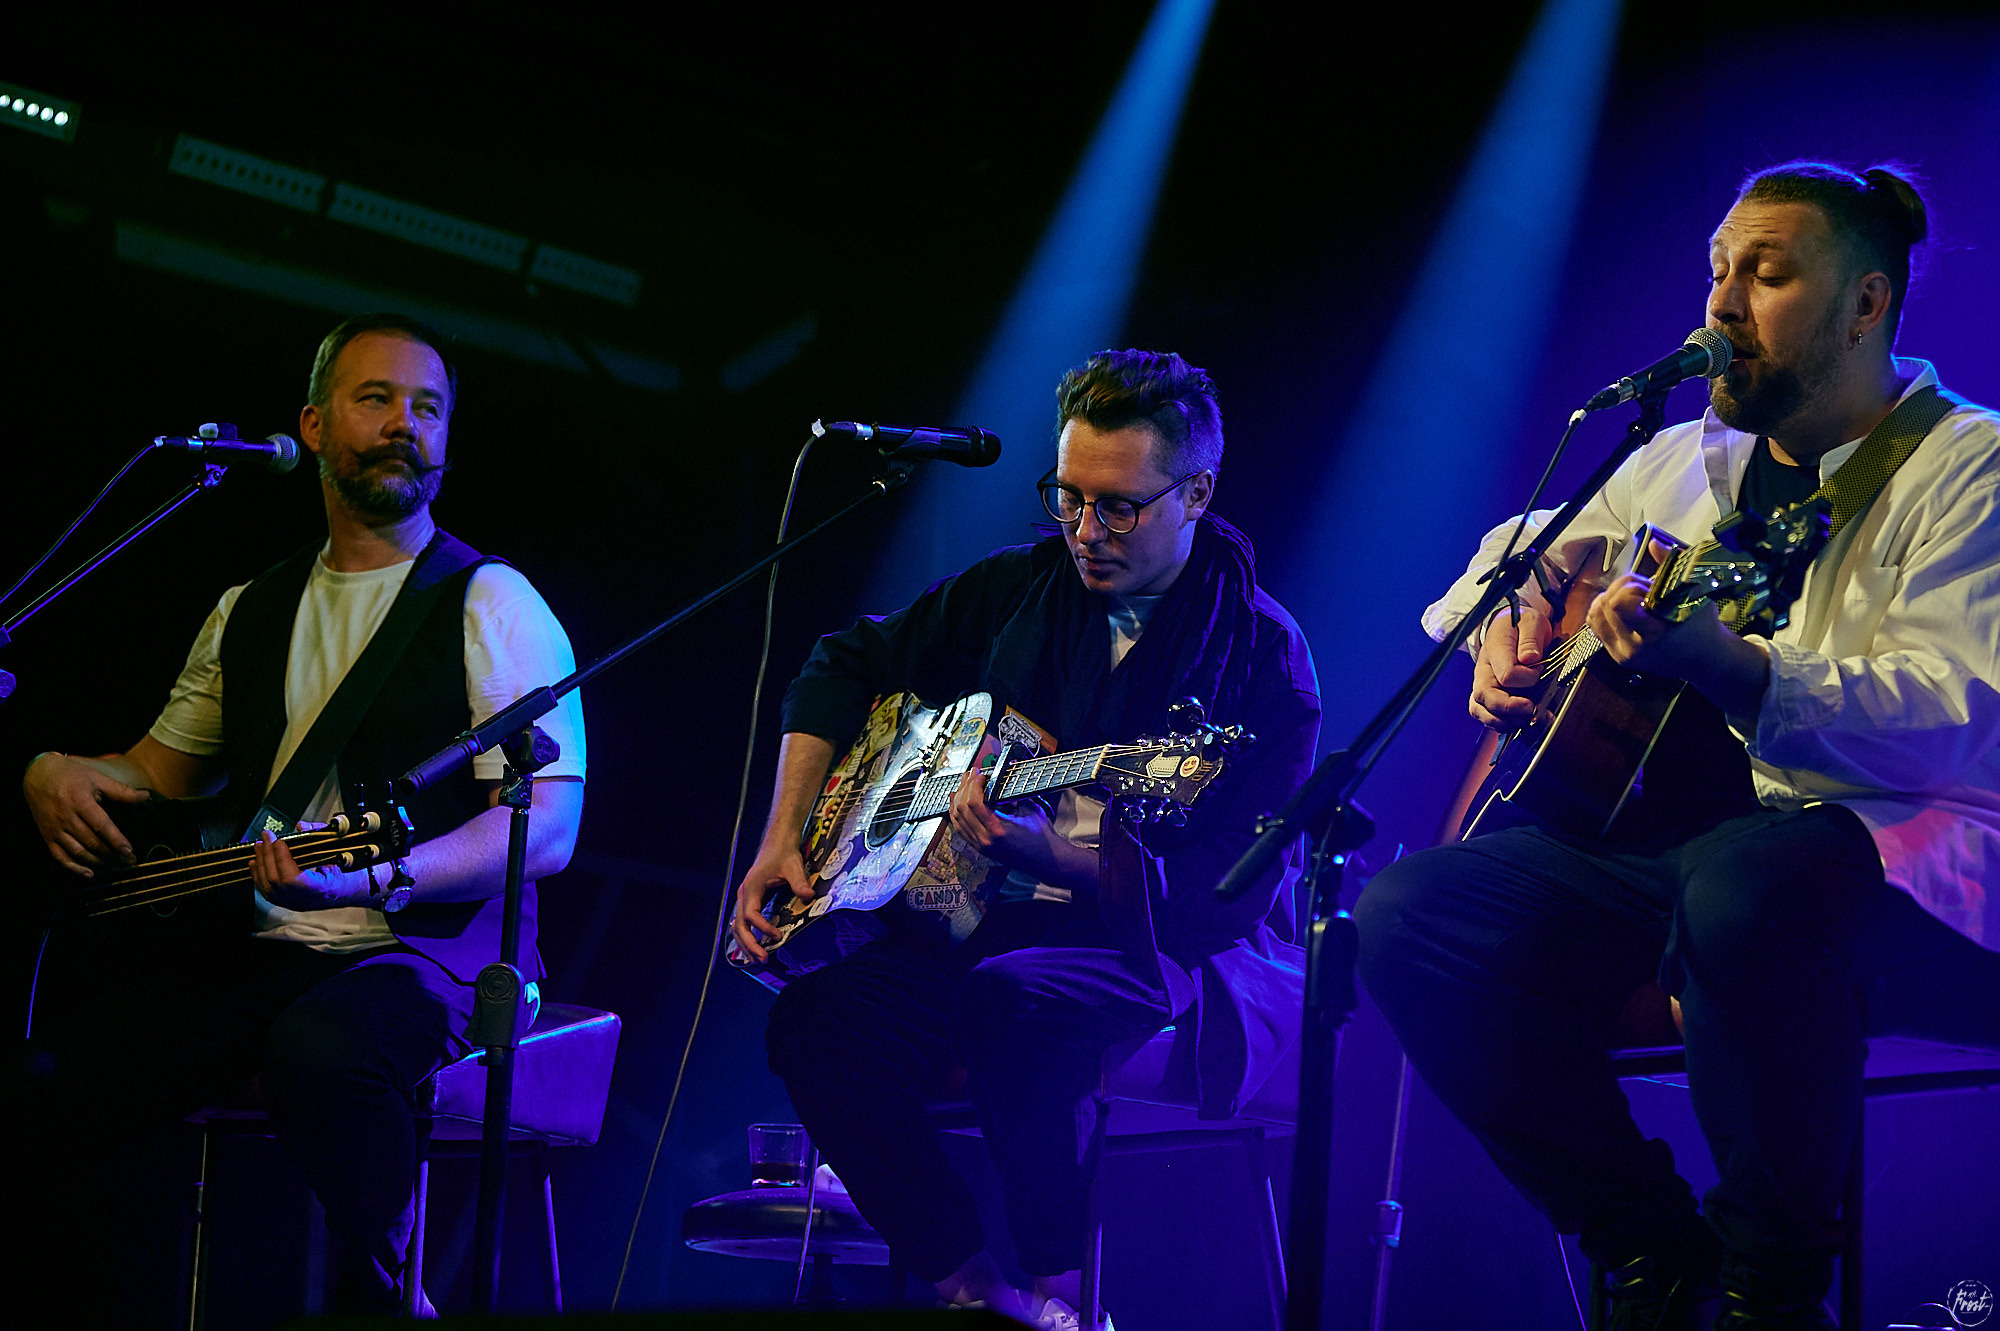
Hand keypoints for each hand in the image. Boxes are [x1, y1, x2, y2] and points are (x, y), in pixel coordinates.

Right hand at [22, 753, 148, 876]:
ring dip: (98, 863)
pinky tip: (90, 873)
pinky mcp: (47, 836)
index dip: (116, 840)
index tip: (130, 851)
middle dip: (112, 855)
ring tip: (116, 867)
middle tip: (129, 862)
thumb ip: (121, 790)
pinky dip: (74, 868)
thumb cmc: (72, 775)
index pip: (101, 826)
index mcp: (80, 802)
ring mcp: (55, 829)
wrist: (38, 775)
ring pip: (78, 852)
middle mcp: (66, 818)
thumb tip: (146, 796)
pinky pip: (60, 857)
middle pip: (92, 843)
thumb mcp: (97, 778)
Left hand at [249, 829, 372, 910]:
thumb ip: (319, 835)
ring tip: (259, 847)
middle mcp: (306, 900)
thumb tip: (301, 825)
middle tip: (266, 837)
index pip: (291, 878)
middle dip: (268, 856)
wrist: (351, 889)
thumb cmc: (347, 871)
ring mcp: (295, 903)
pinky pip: (267, 891)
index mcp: (321, 890)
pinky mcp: (288, 902)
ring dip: (261, 864)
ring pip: (268, 888)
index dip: (281, 857)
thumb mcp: (340, 849)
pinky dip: (259, 875)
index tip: (278, 839)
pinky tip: (257, 862)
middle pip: (276, 882)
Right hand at [731, 842, 811, 962]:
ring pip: (738, 926)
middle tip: (763, 959)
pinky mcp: (750, 901)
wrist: (777, 844)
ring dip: (746, 944)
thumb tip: (809, 897)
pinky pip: (743, 922)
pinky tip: (755, 947)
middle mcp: (744, 894)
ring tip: (758, 959)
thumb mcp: (794, 866)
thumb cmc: (784, 854)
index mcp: (751, 887)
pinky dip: (747, 936)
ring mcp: (745, 898)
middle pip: (740, 925)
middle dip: (750, 944)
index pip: (751, 914)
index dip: (762, 927)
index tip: (777, 935)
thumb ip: (799, 882)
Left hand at [947, 767, 1055, 875]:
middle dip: (965, 787)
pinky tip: (957, 801)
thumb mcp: (1030, 810)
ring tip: (964, 783)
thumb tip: (1003, 774)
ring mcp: (980, 846)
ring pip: (957, 819)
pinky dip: (956, 813)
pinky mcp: (979, 848)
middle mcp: (985, 840)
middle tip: (972, 774)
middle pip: (962, 809)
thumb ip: (1014, 793)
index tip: (981, 775)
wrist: (1044, 861)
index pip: (974, 803)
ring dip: (958, 798)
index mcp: (998, 831)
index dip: (974, 785)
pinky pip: (960, 828)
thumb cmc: (1041, 837)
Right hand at [1470, 603, 1552, 731]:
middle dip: (1509, 709)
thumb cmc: (1520, 625)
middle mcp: (1483, 670)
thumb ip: (1530, 639)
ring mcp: (1483, 684)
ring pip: (1480, 711)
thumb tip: (1529, 659)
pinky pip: (1486, 716)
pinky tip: (1520, 722)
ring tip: (1526, 719)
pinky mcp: (1487, 696)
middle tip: (1532, 709)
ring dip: (1504, 721)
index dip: (1527, 679)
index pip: (1506, 674)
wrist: (1510, 626)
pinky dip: (1503, 724)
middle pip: (1484, 697)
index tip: (1539, 670)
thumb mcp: (1530, 622)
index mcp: (1494, 650)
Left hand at [1588, 575, 1774, 728]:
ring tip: (1632, 598)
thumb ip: (1671, 565)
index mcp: (1656, 631)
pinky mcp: (1617, 655)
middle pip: (1605, 604)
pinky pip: (1595, 626)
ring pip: (1595, 614)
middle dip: (1622, 588)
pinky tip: (1621, 607)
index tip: (1646, 586)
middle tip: (1641, 591)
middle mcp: (1636, 646)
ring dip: (1609, 598)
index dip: (1628, 586)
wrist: (1705, 658)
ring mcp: (1624, 653)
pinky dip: (1603, 610)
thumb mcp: (1694, 591)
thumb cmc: (1701, 625)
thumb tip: (1654, 544)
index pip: (1618, 603)